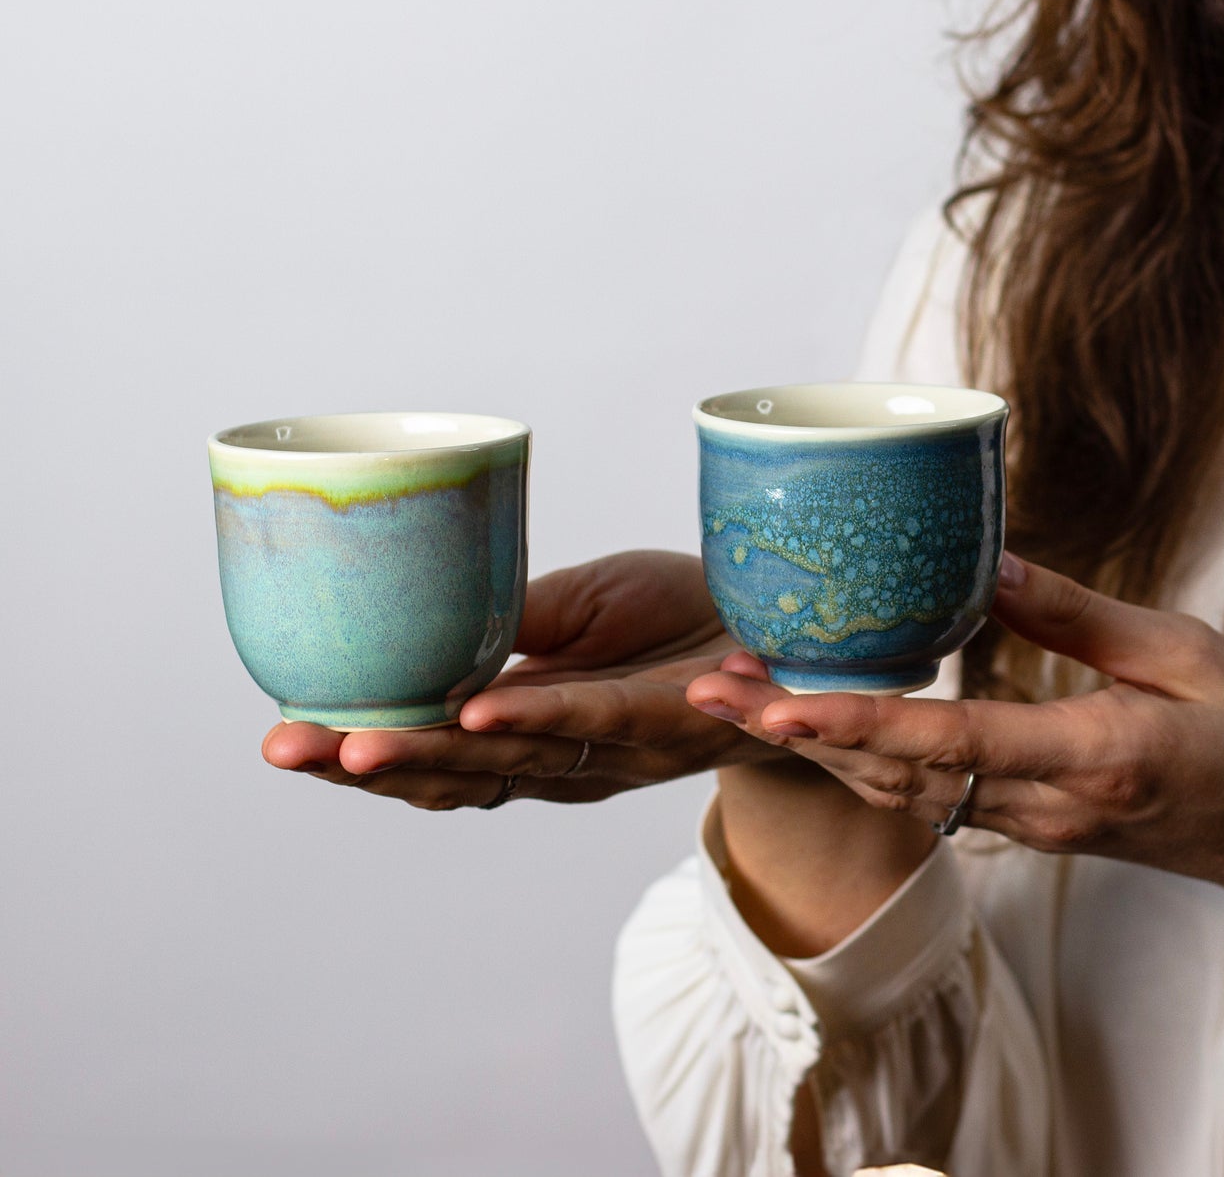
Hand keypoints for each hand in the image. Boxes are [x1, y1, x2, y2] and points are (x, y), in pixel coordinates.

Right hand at [263, 550, 777, 809]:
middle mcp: (562, 758)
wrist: (791, 631)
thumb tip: (426, 612)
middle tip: (282, 751)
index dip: (356, 751)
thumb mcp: (584, 602)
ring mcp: (609, 750)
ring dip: (427, 757)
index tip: (280, 738)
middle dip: (362, 766)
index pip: (428, 752)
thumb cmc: (682, 615)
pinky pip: (590, 723)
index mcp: (529, 729)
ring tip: (351, 750)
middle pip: (448, 774)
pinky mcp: (663, 721)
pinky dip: (532, 717)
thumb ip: (513, 620)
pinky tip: (476, 713)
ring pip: (505, 761)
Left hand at [685, 552, 1223, 1094]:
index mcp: (1097, 753)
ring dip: (819, 749)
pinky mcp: (1039, 830)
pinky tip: (828, 720)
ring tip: (741, 695)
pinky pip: (936, 798)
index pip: (954, 741)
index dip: (860, 722)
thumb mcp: (1185, 650)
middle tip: (709, 686)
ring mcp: (1040, 829)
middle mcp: (1051, 805)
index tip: (781, 700)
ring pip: (904, 795)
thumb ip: (1078, 612)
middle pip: (897, 777)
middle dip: (800, 734)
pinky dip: (870, 761)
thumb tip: (988, 561)